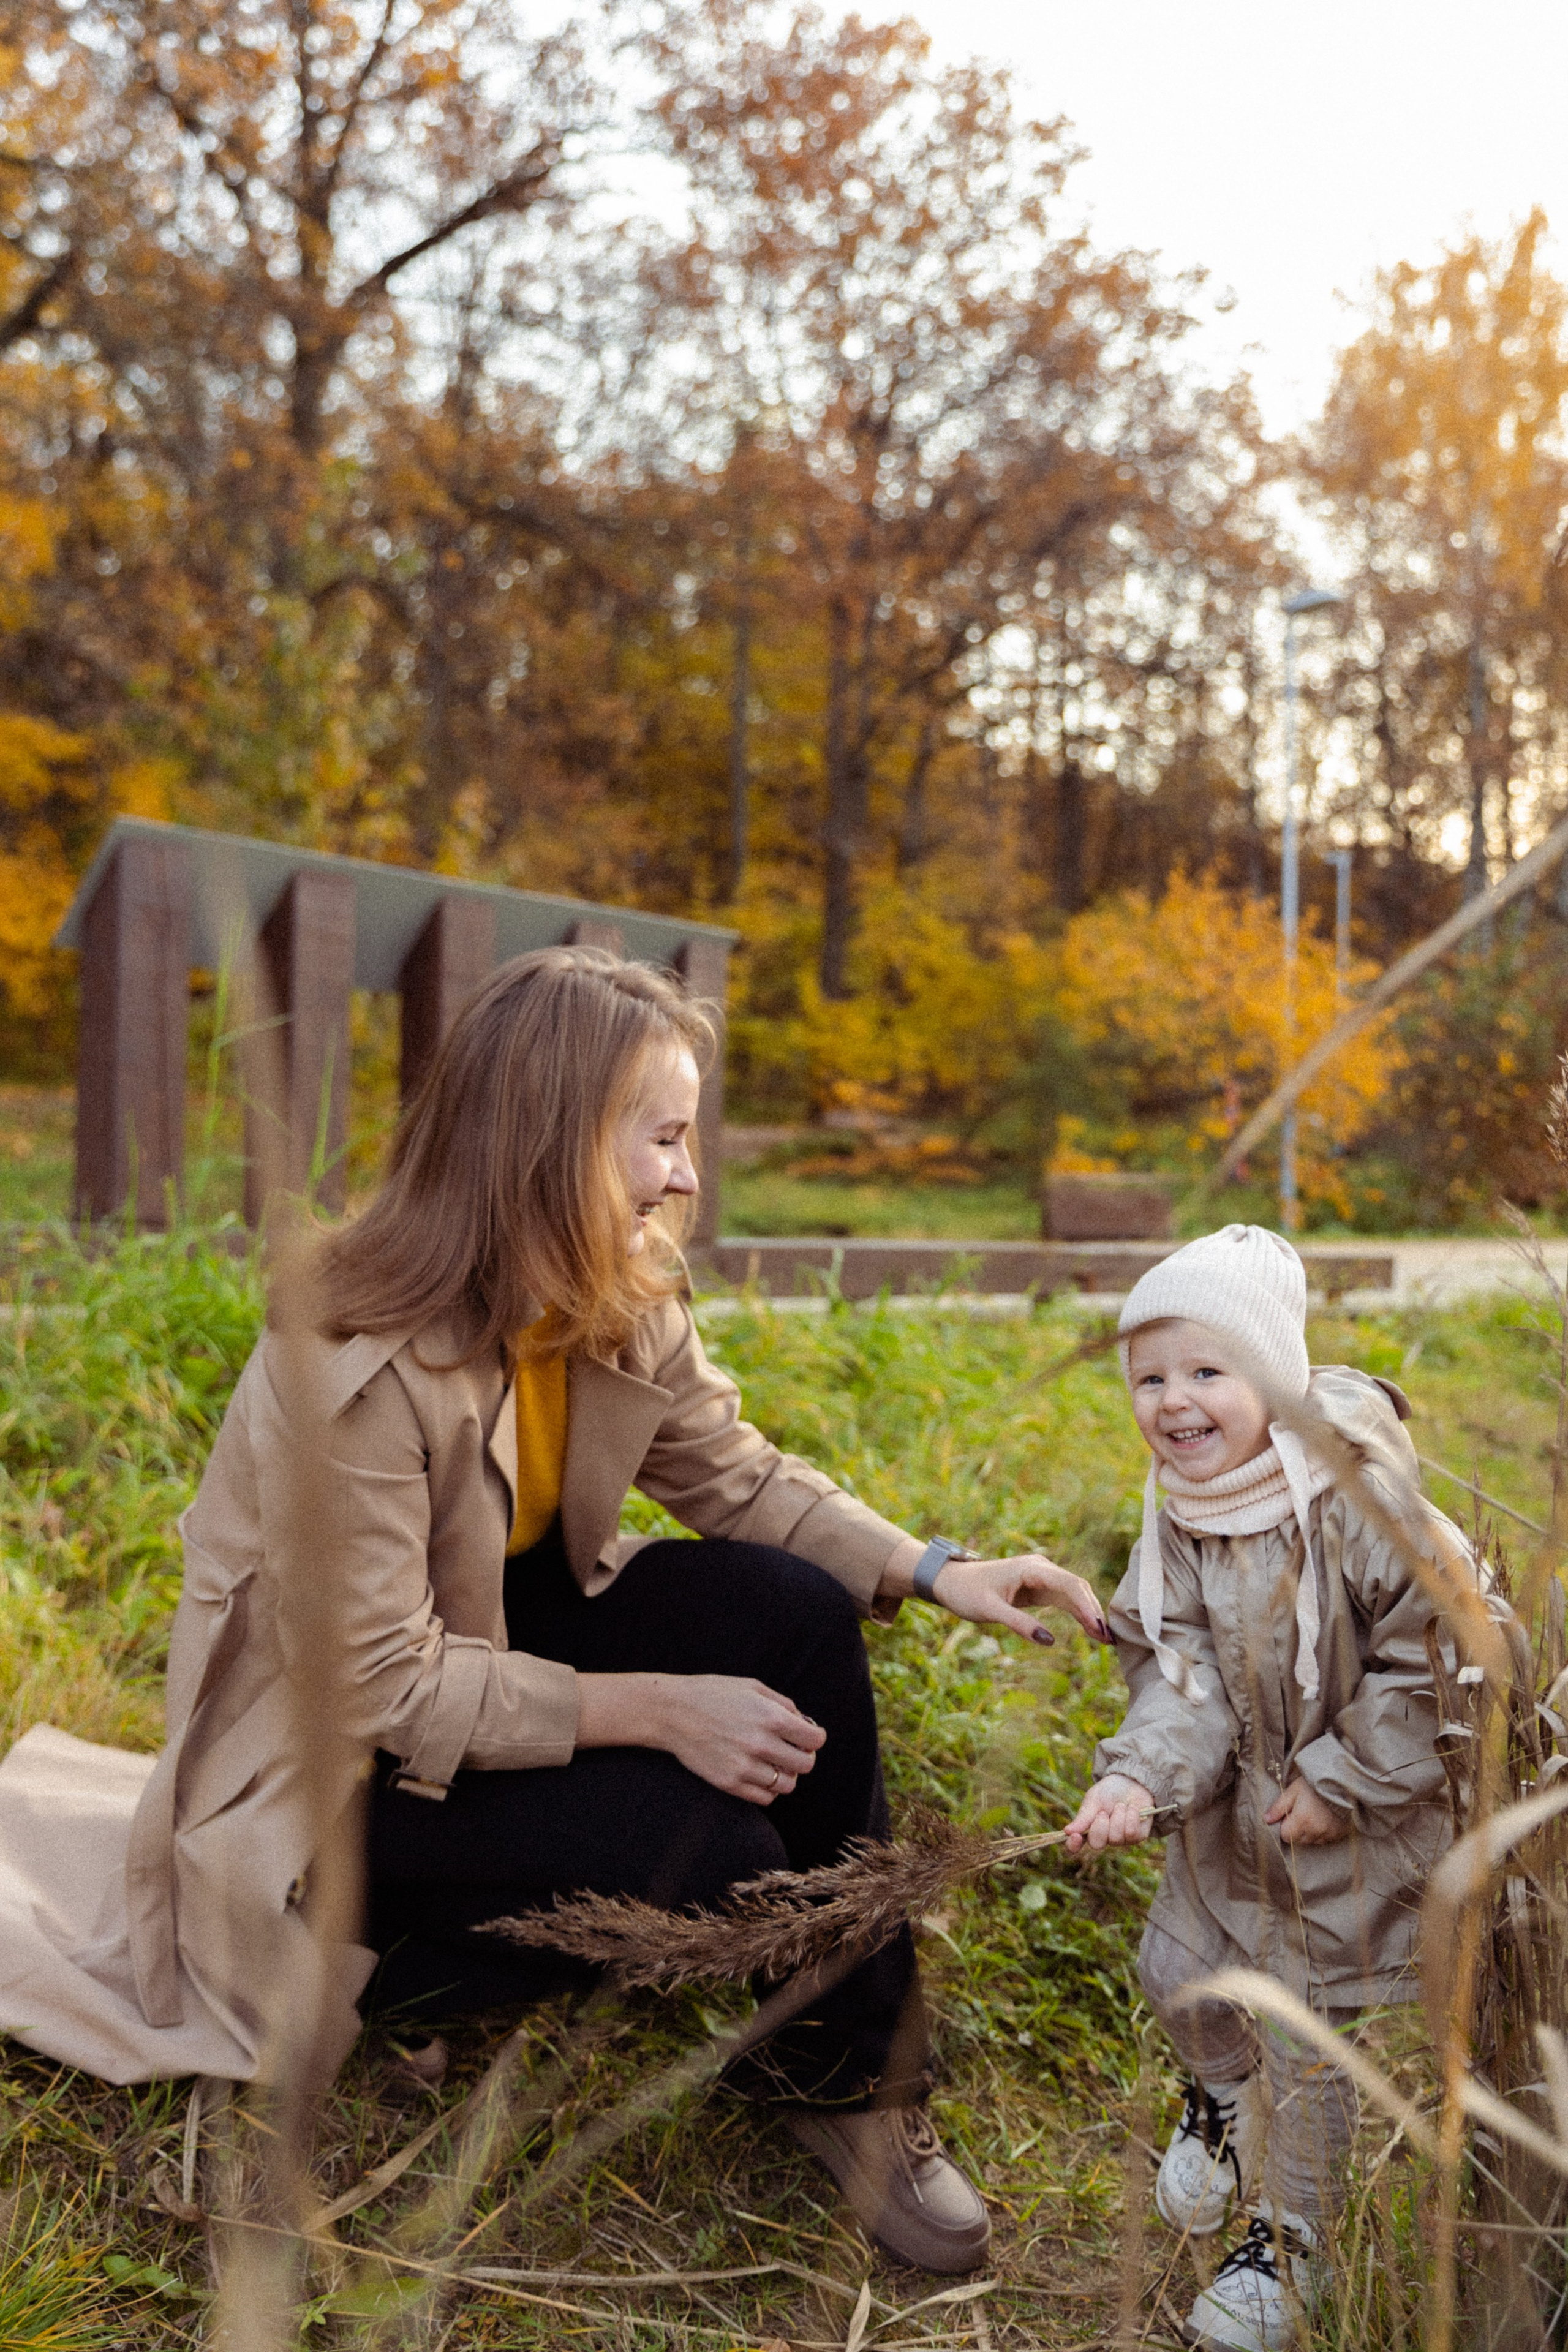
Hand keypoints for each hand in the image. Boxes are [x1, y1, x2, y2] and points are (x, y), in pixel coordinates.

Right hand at [577, 1671, 825, 1805]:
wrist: (672, 1712)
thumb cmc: (714, 1694)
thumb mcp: (753, 1687)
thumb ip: (784, 1705)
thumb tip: (805, 1724)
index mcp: (771, 1717)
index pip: (815, 1740)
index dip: (814, 1737)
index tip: (807, 1736)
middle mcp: (761, 1744)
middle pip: (805, 1765)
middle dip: (804, 1756)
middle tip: (793, 1750)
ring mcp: (744, 1767)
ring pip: (787, 1785)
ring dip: (786, 1774)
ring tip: (775, 1763)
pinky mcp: (729, 1784)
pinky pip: (765, 1798)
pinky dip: (769, 1789)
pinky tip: (760, 1773)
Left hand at [924, 1552, 1111, 1648]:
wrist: (950, 1581)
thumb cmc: (966, 1593)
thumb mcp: (989, 1611)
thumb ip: (1018, 1624)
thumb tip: (1049, 1641)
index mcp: (1031, 1568)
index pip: (1069, 1585)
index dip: (1087, 1607)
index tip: (1099, 1629)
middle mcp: (1040, 1568)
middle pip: (1077, 1587)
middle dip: (1094, 1612)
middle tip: (1109, 1640)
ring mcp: (1041, 1576)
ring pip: (1074, 1593)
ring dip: (1089, 1613)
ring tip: (1106, 1639)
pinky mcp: (1039, 1587)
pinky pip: (1065, 1598)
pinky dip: (1078, 1613)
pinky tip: (1091, 1629)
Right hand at [1064, 1774, 1158, 1852]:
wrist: (1132, 1782)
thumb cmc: (1109, 1791)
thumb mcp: (1093, 1800)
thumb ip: (1083, 1817)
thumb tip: (1067, 1832)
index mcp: (1087, 1829)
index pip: (1075, 1846)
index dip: (1073, 1846)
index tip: (1076, 1836)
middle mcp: (1103, 1838)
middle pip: (1097, 1844)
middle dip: (1100, 1826)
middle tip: (1104, 1811)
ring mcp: (1120, 1839)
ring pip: (1116, 1839)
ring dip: (1118, 1817)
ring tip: (1120, 1805)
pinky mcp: (1137, 1837)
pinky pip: (1131, 1833)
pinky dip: (1131, 1817)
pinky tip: (1132, 1809)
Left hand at [1266, 1778, 1347, 1845]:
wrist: (1341, 1783)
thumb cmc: (1314, 1785)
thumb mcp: (1293, 1791)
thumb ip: (1279, 1807)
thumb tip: (1266, 1820)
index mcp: (1302, 1820)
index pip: (1286, 1836)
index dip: (1285, 1826)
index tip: (1290, 1815)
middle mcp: (1315, 1831)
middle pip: (1298, 1840)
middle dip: (1296, 1830)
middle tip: (1302, 1813)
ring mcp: (1328, 1834)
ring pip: (1312, 1841)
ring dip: (1309, 1832)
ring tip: (1314, 1814)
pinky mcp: (1338, 1834)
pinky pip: (1325, 1840)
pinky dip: (1322, 1833)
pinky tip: (1324, 1819)